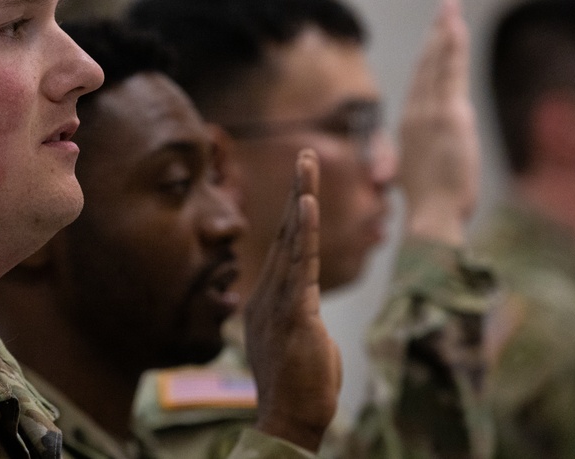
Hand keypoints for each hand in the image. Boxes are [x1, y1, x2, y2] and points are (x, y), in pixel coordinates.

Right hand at [244, 149, 340, 451]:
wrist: (288, 420)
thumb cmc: (298, 387)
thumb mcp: (297, 341)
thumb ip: (299, 314)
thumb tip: (303, 306)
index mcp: (267, 299)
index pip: (285, 246)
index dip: (293, 212)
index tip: (302, 183)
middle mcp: (268, 293)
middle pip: (284, 232)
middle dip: (297, 190)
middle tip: (305, 154)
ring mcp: (279, 301)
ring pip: (290, 240)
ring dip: (300, 197)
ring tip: (307, 163)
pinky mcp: (294, 313)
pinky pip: (300, 266)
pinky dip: (303, 233)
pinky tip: (305, 205)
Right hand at [398, 0, 477, 245]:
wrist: (430, 215)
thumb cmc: (428, 206)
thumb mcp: (412, 180)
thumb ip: (404, 166)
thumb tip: (389, 175)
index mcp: (410, 126)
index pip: (421, 82)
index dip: (428, 55)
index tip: (435, 34)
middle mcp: (416, 113)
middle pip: (426, 64)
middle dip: (436, 32)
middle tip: (445, 4)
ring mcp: (431, 112)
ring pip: (437, 62)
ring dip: (444, 30)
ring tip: (450, 5)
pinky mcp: (449, 114)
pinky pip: (450, 72)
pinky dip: (452, 46)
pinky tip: (454, 26)